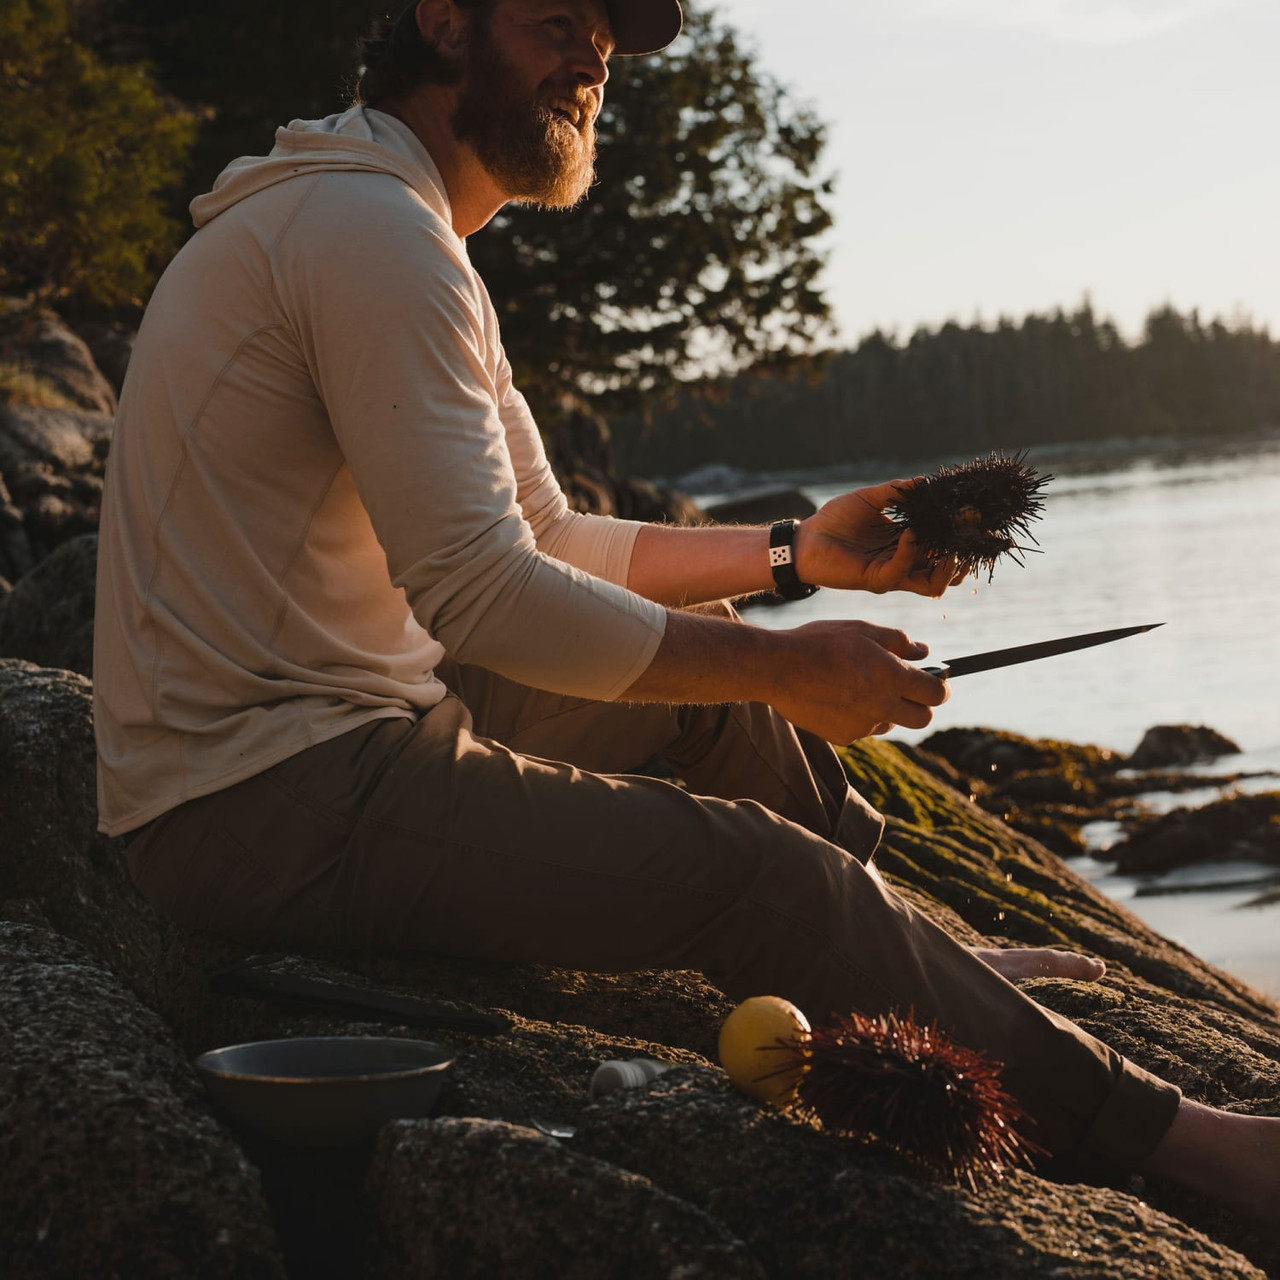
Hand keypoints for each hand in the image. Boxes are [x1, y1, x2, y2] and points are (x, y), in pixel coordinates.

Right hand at [765, 618, 949, 743]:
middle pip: (922, 718)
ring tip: (860, 687)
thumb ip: (898, 641)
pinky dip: (859, 716)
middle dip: (921, 705)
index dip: (941, 687)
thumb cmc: (819, 642)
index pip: (936, 694)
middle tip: (908, 690)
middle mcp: (882, 706)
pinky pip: (863, 729)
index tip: (938, 682)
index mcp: (891, 676)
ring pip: (889, 723)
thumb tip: (923, 651)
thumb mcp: (861, 629)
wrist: (777, 668)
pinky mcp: (843, 737)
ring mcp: (862, 725)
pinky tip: (838, 697)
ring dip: (886, 709)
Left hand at [794, 479, 967, 596]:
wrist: (806, 537)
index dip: (960, 538)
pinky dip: (910, 552)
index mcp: (908, 544)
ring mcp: (892, 574)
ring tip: (951, 549)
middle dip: (963, 559)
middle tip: (970, 540)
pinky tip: (910, 532)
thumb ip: (898, 492)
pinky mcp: (876, 579)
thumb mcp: (871, 498)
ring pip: (932, 585)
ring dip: (946, 568)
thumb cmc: (836, 519)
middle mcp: (905, 562)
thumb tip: (925, 480)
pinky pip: (902, 571)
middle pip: (946, 572)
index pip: (944, 548)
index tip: (974, 521)